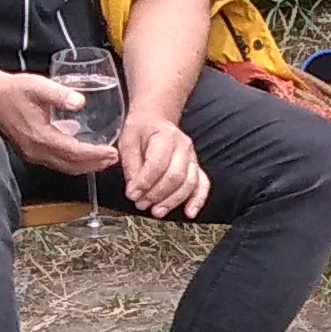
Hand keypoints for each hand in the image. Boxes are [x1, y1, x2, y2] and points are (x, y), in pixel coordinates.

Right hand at [0, 62, 116, 172]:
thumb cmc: (13, 90)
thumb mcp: (38, 86)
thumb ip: (60, 95)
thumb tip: (79, 102)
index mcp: (41, 137)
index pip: (75, 152)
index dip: (95, 155)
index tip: (112, 152)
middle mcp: (37, 150)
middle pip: (72, 165)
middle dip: (95, 164)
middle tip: (114, 158)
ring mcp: (32, 152)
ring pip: (64, 166)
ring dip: (85, 165)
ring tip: (103, 160)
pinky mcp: (30, 150)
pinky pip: (56, 162)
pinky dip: (72, 161)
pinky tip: (81, 153)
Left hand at [119, 102, 209, 218]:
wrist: (155, 119)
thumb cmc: (141, 130)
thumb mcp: (127, 142)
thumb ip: (131, 166)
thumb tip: (135, 190)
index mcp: (165, 136)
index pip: (157, 164)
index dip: (144, 183)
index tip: (132, 194)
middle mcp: (183, 146)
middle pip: (175, 176)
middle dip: (157, 194)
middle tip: (141, 204)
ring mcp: (192, 157)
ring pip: (189, 183)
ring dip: (172, 201)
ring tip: (157, 211)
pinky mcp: (195, 167)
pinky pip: (202, 185)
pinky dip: (197, 200)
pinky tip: (189, 212)